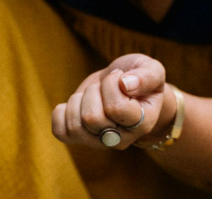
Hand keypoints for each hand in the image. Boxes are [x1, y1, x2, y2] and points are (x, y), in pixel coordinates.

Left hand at [52, 53, 173, 149]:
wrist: (124, 86)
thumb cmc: (138, 78)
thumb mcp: (151, 69)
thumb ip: (147, 75)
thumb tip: (125, 84)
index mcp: (143, 124)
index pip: (116, 109)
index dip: (111, 85)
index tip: (119, 77)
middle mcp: (121, 139)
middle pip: (91, 118)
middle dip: (93, 92)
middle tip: (103, 87)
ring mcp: (98, 141)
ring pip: (75, 125)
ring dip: (78, 101)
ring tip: (91, 95)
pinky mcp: (78, 138)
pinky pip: (60, 131)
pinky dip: (61, 112)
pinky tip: (75, 103)